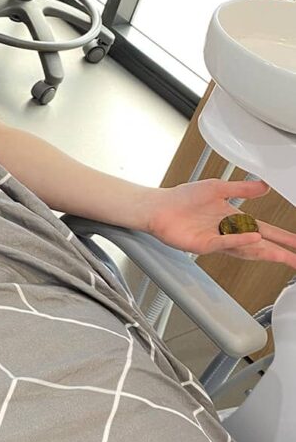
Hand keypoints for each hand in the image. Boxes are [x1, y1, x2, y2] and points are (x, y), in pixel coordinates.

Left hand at [146, 179, 295, 267]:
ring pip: (245, 249)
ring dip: (265, 251)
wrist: (158, 207)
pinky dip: (240, 241)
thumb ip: (242, 188)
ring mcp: (216, 240)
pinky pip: (225, 243)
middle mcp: (227, 232)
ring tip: (283, 255)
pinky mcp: (203, 244)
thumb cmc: (183, 198)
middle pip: (260, 245)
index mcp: (233, 220)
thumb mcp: (218, 188)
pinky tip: (254, 240)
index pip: (264, 230)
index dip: (282, 238)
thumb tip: (265, 186)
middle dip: (280, 252)